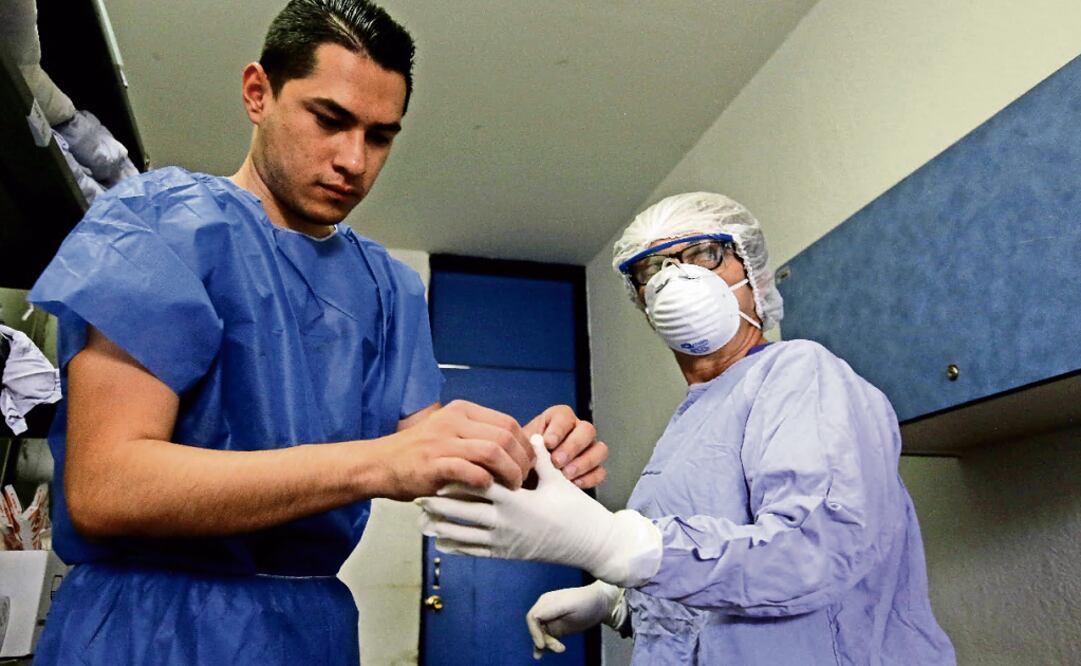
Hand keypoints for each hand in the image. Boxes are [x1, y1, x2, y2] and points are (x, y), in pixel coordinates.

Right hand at [376, 400, 533, 499]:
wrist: (379, 464)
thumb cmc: (419, 454)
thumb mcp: (450, 433)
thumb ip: (477, 436)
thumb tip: (515, 451)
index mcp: (462, 411)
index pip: (508, 423)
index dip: (524, 446)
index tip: (528, 464)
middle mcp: (453, 421)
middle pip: (505, 436)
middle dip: (522, 461)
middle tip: (524, 479)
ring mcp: (442, 441)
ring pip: (493, 451)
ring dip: (510, 472)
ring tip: (513, 487)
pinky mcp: (432, 464)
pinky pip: (469, 470)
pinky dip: (485, 481)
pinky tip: (488, 489)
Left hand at [417, 436, 661, 586]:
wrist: (589, 544)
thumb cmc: (575, 510)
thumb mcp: (557, 480)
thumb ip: (539, 459)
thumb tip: (528, 436)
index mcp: (517, 499)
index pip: (479, 484)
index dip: (456, 477)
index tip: (436, 470)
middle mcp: (507, 521)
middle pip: (464, 510)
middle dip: (439, 504)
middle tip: (416, 494)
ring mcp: (505, 540)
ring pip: (466, 533)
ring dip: (442, 527)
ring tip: (421, 520)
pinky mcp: (508, 554)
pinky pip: (477, 551)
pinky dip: (457, 547)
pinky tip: (442, 542)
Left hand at [524, 405, 607, 488]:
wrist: (525, 479)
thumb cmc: (523, 459)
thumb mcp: (522, 449)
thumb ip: (530, 446)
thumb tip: (535, 447)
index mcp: (557, 419)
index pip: (565, 416)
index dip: (558, 429)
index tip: (548, 443)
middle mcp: (577, 430)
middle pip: (587, 430)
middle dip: (572, 447)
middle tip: (556, 462)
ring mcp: (588, 449)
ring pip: (600, 450)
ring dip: (584, 463)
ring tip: (565, 475)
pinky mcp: (593, 469)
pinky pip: (600, 471)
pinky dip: (589, 478)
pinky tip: (574, 484)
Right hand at [526, 581, 625, 658]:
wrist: (599, 603)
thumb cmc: (586, 602)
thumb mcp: (567, 606)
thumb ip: (551, 615)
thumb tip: (538, 627)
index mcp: (546, 601)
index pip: (532, 618)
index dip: (534, 632)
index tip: (543, 645)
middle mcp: (544, 609)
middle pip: (535, 628)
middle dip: (545, 640)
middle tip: (560, 647)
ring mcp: (548, 618)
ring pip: (540, 634)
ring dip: (547, 644)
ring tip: (561, 648)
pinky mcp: (553, 626)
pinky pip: (544, 636)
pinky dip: (543, 646)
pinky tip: (540, 654)